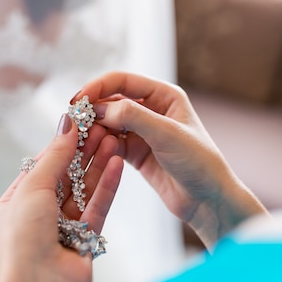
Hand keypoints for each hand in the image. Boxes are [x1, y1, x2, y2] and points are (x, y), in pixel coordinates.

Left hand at [0, 114, 122, 281]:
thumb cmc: (23, 242)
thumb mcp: (32, 190)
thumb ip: (54, 157)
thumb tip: (66, 124)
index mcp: (17, 201)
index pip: (43, 164)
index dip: (63, 143)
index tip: (82, 122)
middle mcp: (39, 213)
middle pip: (67, 174)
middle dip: (84, 151)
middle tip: (104, 127)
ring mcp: (63, 227)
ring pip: (85, 189)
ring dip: (99, 164)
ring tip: (115, 140)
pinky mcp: (85, 239)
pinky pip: (98, 207)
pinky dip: (107, 186)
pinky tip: (117, 164)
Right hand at [73, 71, 266, 248]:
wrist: (209, 200)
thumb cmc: (199, 162)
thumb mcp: (167, 135)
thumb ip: (133, 117)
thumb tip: (99, 109)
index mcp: (164, 95)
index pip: (122, 81)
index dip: (97, 87)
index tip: (78, 100)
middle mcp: (152, 109)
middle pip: (111, 100)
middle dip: (92, 109)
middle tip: (73, 121)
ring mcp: (142, 131)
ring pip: (108, 123)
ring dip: (93, 128)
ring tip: (79, 138)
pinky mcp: (136, 152)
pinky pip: (110, 143)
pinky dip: (99, 145)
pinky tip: (89, 150)